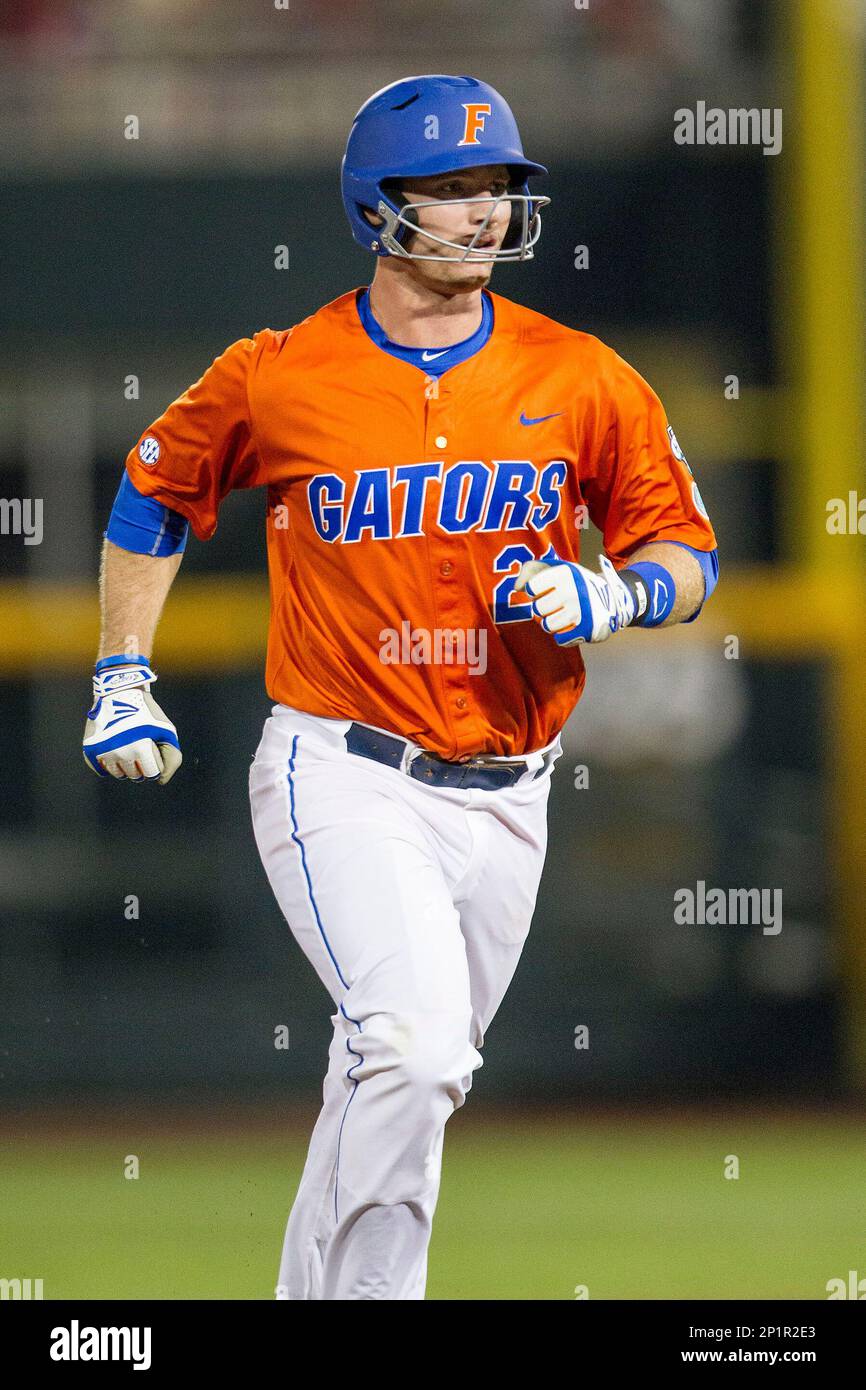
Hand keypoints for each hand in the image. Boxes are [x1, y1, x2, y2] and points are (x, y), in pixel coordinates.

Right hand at [82, 657, 181, 782]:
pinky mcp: (90, 750)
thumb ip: (172, 757)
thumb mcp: (166, 730)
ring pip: (118, 775)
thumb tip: (161, 781)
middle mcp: (119, 752)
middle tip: (139, 744)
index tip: (152, 747)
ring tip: (127, 746)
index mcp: (140, 747)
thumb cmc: (147, 713)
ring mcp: (102, 751)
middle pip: (135, 776)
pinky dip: (109, 763)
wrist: (118, 692)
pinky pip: (102, 770)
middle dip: (141, 764)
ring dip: (125, 765)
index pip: (152, 774)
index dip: (155, 761)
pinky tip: (113, 748)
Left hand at [515, 554, 636, 645]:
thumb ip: (531, 570)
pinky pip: (561, 639)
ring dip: (551, 623)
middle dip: (542, 609)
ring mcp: (581, 611)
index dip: (535, 591)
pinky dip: (564, 635)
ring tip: (561, 615)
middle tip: (554, 605)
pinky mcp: (587, 629)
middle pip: (537, 610)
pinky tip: (571, 626)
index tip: (544, 589)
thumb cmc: (575, 582)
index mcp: (565, 573)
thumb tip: (517, 587)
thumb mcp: (557, 567)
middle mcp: (573, 591)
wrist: (612, 598)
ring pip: (547, 626)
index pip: (531, 588)